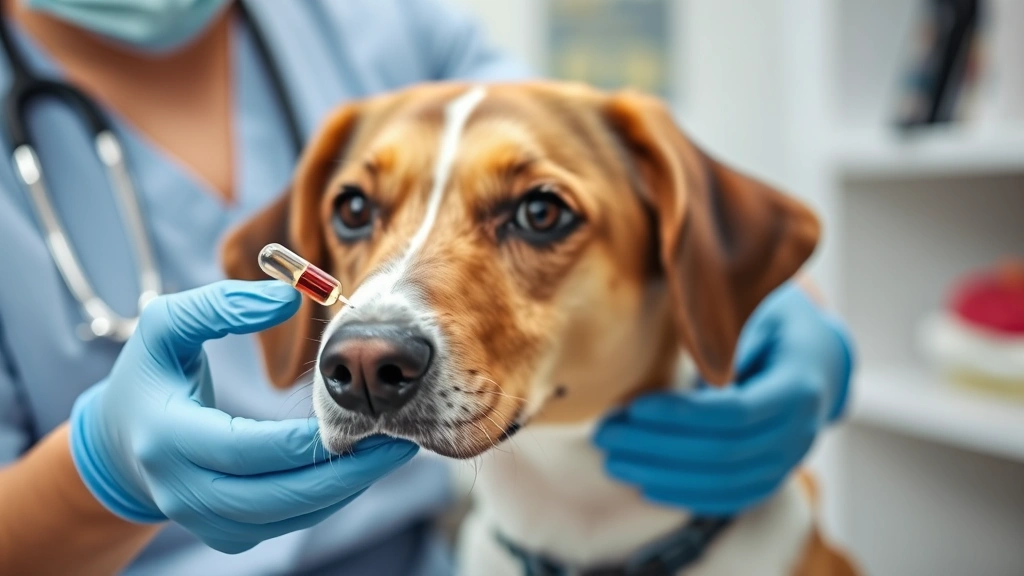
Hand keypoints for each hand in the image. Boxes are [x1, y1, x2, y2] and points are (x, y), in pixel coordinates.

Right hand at [69, 280, 417, 552]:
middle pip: (278, 497)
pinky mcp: (227, 533)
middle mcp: (183, 491)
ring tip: (392, 452)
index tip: (362, 414)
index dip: (306, 438)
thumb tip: (287, 298)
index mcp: (168, 438)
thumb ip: (222, 305)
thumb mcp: (165, 327)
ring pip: (289, 517)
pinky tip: (360, 468)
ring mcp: (205, 520)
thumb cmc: (151, 375)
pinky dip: (327, 499)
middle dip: (346, 473)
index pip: (246, 449)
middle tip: (400, 442)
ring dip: (345, 488)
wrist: (123, 444)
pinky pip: (287, 523)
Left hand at [594, 282, 852, 515]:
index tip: (634, 406)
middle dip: (656, 446)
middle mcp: (800, 433)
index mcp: (799, 386)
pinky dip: (684, 494)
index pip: (736, 412)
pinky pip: (728, 497)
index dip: (682, 414)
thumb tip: (684, 341)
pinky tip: (642, 483)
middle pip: (722, 451)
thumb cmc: (776, 320)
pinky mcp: (772, 477)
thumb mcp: (757, 306)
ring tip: (611, 459)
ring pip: (722, 482)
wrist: (818, 358)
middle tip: (604, 433)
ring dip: (662, 474)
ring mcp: (789, 462)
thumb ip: (724, 326)